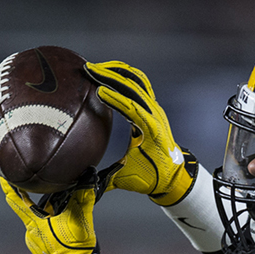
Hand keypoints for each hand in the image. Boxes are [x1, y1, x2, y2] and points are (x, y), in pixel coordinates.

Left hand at [1, 175, 108, 253]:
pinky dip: (49, 227)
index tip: (3, 172)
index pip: (16, 199)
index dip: (7, 184)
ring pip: (36, 221)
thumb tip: (89, 177)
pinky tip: (60, 229)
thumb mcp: (81, 220)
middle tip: (30, 184)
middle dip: (28, 197)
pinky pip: (42, 233)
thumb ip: (83, 197)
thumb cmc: (76, 249)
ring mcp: (34, 243)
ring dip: (44, 214)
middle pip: (25, 208)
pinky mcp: (40, 251)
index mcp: (35, 222)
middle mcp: (30, 232)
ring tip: (57, 212)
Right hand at [85, 60, 196, 205]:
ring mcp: (155, 109)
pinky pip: (140, 84)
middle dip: (110, 76)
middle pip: (134, 87)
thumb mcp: (126, 179)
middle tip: (89, 70)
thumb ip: (104, 181)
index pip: (133, 108)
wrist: (173, 176)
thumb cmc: (151, 178)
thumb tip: (81, 186)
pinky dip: (124, 75)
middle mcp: (154, 115)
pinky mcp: (152, 107)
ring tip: (96, 67)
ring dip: (117, 71)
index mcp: (150, 130)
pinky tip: (108, 72)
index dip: (115, 98)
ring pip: (138, 80)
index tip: (98, 91)